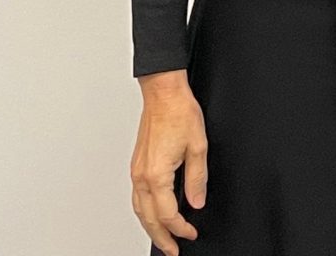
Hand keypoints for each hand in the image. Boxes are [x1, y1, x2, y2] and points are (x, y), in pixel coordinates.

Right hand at [131, 71, 206, 253]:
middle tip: (173, 251)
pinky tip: (152, 214)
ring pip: (139, 210)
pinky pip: (137, 198)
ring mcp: (136, 171)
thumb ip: (197, 179)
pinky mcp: (137, 166)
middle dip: (161, 238)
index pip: (168, 214)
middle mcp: (142, 176)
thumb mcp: (199, 147)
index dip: (181, 228)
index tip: (191, 234)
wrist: (163, 94)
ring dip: (150, 228)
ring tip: (163, 239)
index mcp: (157, 175)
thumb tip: (196, 201)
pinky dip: (144, 212)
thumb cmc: (180, 113)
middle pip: (148, 218)